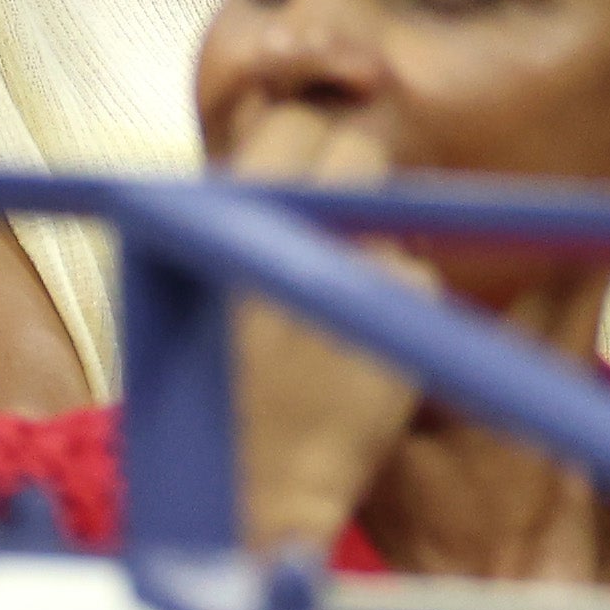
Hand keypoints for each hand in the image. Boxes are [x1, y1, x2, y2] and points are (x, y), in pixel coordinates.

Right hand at [226, 109, 429, 552]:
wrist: (261, 489)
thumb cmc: (213, 393)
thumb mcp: (195, 284)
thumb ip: (236, 213)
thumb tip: (279, 142)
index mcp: (236, 215)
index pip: (295, 120)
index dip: (308, 131)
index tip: (314, 144)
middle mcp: (306, 226)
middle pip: (360, 149)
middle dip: (354, 170)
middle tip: (338, 214)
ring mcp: (369, 261)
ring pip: (391, 213)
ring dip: (372, 238)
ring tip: (328, 304)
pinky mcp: (413, 303)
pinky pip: (414, 272)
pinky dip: (394, 297)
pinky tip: (355, 344)